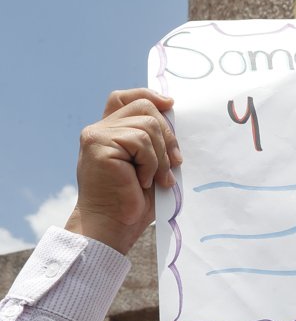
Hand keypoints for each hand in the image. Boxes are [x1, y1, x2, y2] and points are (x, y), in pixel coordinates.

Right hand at [65, 89, 178, 253]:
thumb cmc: (133, 200)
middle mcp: (100, 129)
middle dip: (168, 135)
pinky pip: (141, 141)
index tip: (170, 104)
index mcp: (110, 132)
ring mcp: (97, 135)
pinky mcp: (98, 144)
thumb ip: (154, 139)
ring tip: (155, 179)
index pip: (125, 98)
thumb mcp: (150, 164)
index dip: (148, 95)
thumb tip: (172, 112)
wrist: (114, 225)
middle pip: (144, 107)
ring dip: (160, 156)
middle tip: (174, 163)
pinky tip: (143, 181)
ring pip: (147, 126)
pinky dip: (151, 163)